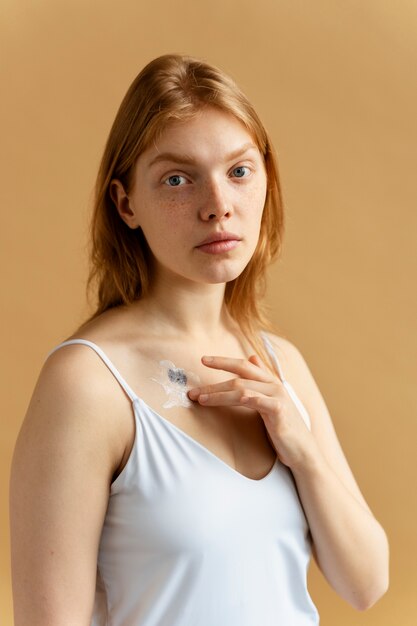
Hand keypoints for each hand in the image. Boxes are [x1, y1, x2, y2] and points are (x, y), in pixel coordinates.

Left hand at [187, 354, 319, 470]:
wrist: (303, 452)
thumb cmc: (285, 428)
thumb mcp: (271, 400)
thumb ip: (261, 379)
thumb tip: (252, 357)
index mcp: (271, 382)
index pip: (244, 365)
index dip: (223, 360)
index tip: (204, 360)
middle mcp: (274, 385)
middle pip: (239, 375)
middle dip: (214, 381)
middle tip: (193, 389)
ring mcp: (277, 397)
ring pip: (242, 388)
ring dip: (218, 394)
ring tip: (201, 399)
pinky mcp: (279, 411)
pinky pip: (256, 401)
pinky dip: (241, 398)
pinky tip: (225, 400)